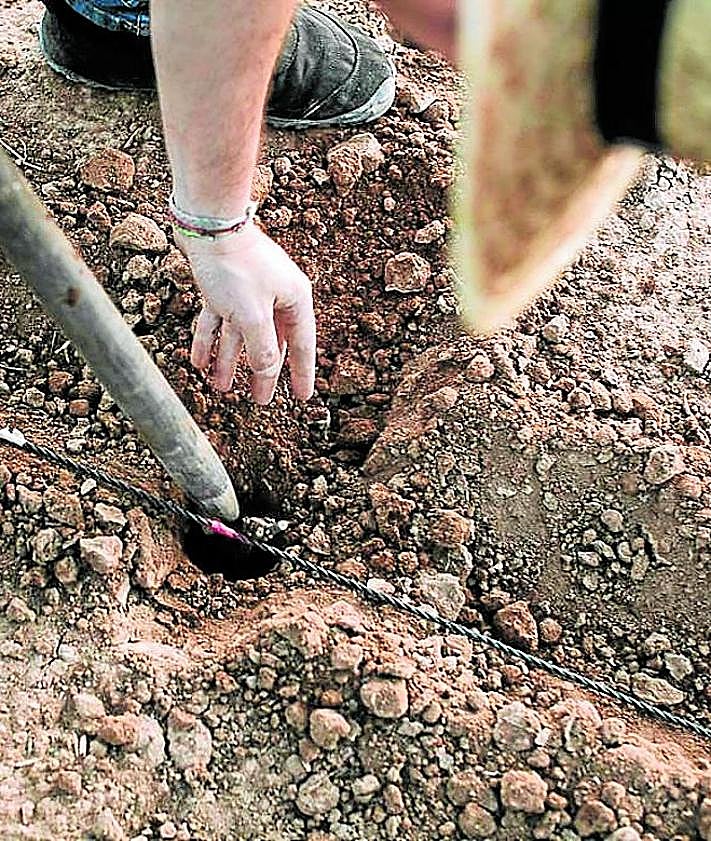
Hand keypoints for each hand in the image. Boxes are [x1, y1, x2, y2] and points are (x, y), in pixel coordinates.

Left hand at [179, 224, 315, 403]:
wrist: (208, 223)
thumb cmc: (235, 266)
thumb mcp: (252, 316)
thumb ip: (262, 350)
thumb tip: (267, 373)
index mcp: (294, 299)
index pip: (302, 345)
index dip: (301, 373)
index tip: (302, 397)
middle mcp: (275, 295)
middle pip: (269, 343)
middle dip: (260, 373)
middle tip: (259, 400)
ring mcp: (247, 290)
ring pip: (239, 334)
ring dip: (229, 361)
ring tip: (220, 387)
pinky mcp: (222, 286)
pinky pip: (217, 321)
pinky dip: (209, 341)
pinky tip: (199, 361)